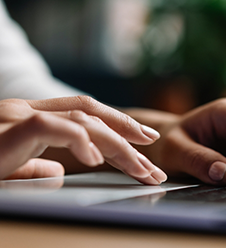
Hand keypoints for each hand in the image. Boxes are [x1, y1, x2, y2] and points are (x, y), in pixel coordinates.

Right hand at [0, 96, 166, 183]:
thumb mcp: (7, 166)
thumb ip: (34, 165)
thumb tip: (59, 171)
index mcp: (34, 118)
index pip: (85, 114)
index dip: (116, 124)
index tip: (143, 141)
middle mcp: (30, 111)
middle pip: (91, 114)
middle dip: (127, 133)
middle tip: (154, 152)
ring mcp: (19, 116)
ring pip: (82, 119)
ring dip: (116, 143)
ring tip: (142, 166)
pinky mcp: (8, 129)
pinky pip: (52, 128)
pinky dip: (78, 141)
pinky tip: (96, 160)